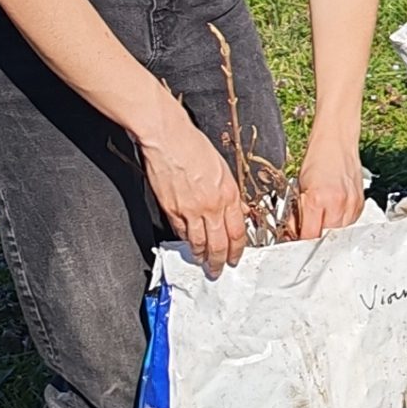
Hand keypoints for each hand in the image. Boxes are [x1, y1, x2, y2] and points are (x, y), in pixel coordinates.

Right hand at [136, 107, 247, 272]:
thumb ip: (231, 192)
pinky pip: (181, 233)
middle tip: (219, 269)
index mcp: (228, 194)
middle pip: (219, 244)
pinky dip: (186, 242)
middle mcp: (212, 206)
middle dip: (221, 261)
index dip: (238, 249)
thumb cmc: (193, 146)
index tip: (236, 257)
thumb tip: (238, 209)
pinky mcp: (171, 210)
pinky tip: (188, 245)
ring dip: (202, 256)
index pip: (237, 232)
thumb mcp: (223, 168)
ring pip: (199, 243)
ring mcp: (191, 210)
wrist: (168, 138)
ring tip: (203, 263)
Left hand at [287, 132, 365, 241]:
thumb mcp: (299, 186)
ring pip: (339, 232)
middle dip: (315, 232)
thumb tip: (294, 232)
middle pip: (325, 236)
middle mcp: (338, 203)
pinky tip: (335, 208)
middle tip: (309, 221)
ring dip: (329, 227)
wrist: (336, 142)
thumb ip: (298, 212)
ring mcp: (352, 204)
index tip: (297, 239)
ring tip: (323, 211)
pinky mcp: (360, 204)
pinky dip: (340, 220)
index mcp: (318, 199)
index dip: (301, 240)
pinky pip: (349, 222)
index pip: (310, 235)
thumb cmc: (317, 159)